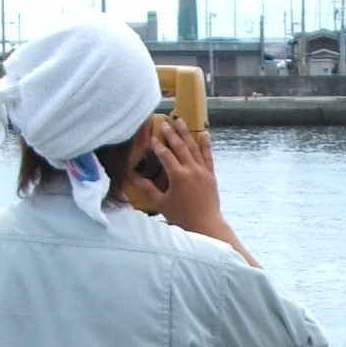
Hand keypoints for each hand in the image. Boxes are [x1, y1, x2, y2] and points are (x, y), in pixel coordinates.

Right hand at [150, 119, 237, 241]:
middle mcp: (191, 170)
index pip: (165, 155)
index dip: (158, 145)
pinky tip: (204, 134)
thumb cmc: (182, 217)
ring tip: (180, 120)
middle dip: (171, 133)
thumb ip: (148, 189)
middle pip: (180, 147)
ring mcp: (203, 171)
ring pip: (194, 147)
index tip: (152, 137)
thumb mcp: (161, 203)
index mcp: (178, 176)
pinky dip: (205, 145)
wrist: (206, 225)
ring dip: (186, 133)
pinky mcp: (211, 175)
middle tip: (164, 123)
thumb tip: (134, 178)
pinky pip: (208, 156)